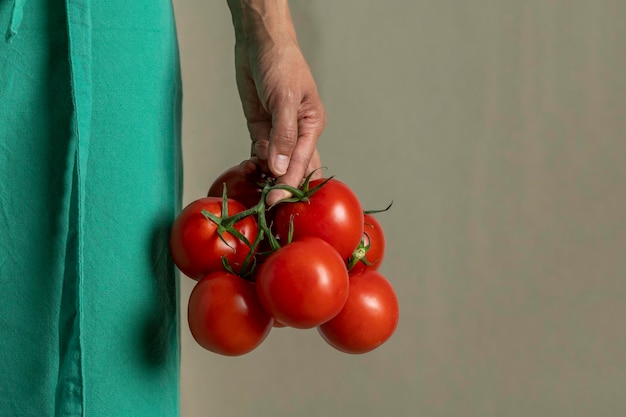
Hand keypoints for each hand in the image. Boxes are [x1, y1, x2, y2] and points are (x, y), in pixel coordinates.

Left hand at [229, 1, 325, 204]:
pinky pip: (258, 155)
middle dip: (282, 188)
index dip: (290, 184)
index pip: (303, 163)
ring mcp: (277, 133)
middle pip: (293, 169)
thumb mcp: (284, 98)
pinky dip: (253, 165)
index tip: (276, 200)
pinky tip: (247, 170)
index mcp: (311, 125)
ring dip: (265, 177)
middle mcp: (297, 133)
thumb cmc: (281, 63)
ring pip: (274, 165)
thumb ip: (282, 135)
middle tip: (270, 207)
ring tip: (254, 186)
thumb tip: (279, 168)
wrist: (259, 42)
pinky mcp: (260, 129)